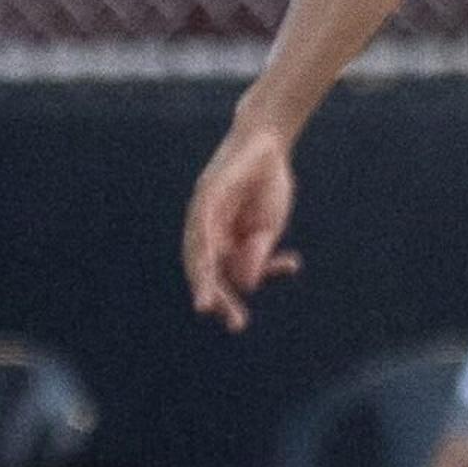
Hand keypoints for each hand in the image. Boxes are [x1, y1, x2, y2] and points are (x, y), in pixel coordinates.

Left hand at [184, 119, 303, 332]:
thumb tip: (244, 286)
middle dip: (215, 298)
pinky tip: (210, 266)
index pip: (221, 277)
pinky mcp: (206, 196)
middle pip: (203, 271)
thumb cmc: (268, 184)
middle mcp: (205, 231)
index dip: (228, 300)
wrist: (270, 143)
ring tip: (208, 305)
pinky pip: (201, 227)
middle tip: (232, 323)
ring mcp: (203, 214)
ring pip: (196, 254)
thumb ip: (256, 255)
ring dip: (203, 280)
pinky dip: (204, 249)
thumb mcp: (267, 228)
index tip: (240, 323)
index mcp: (222, 241)